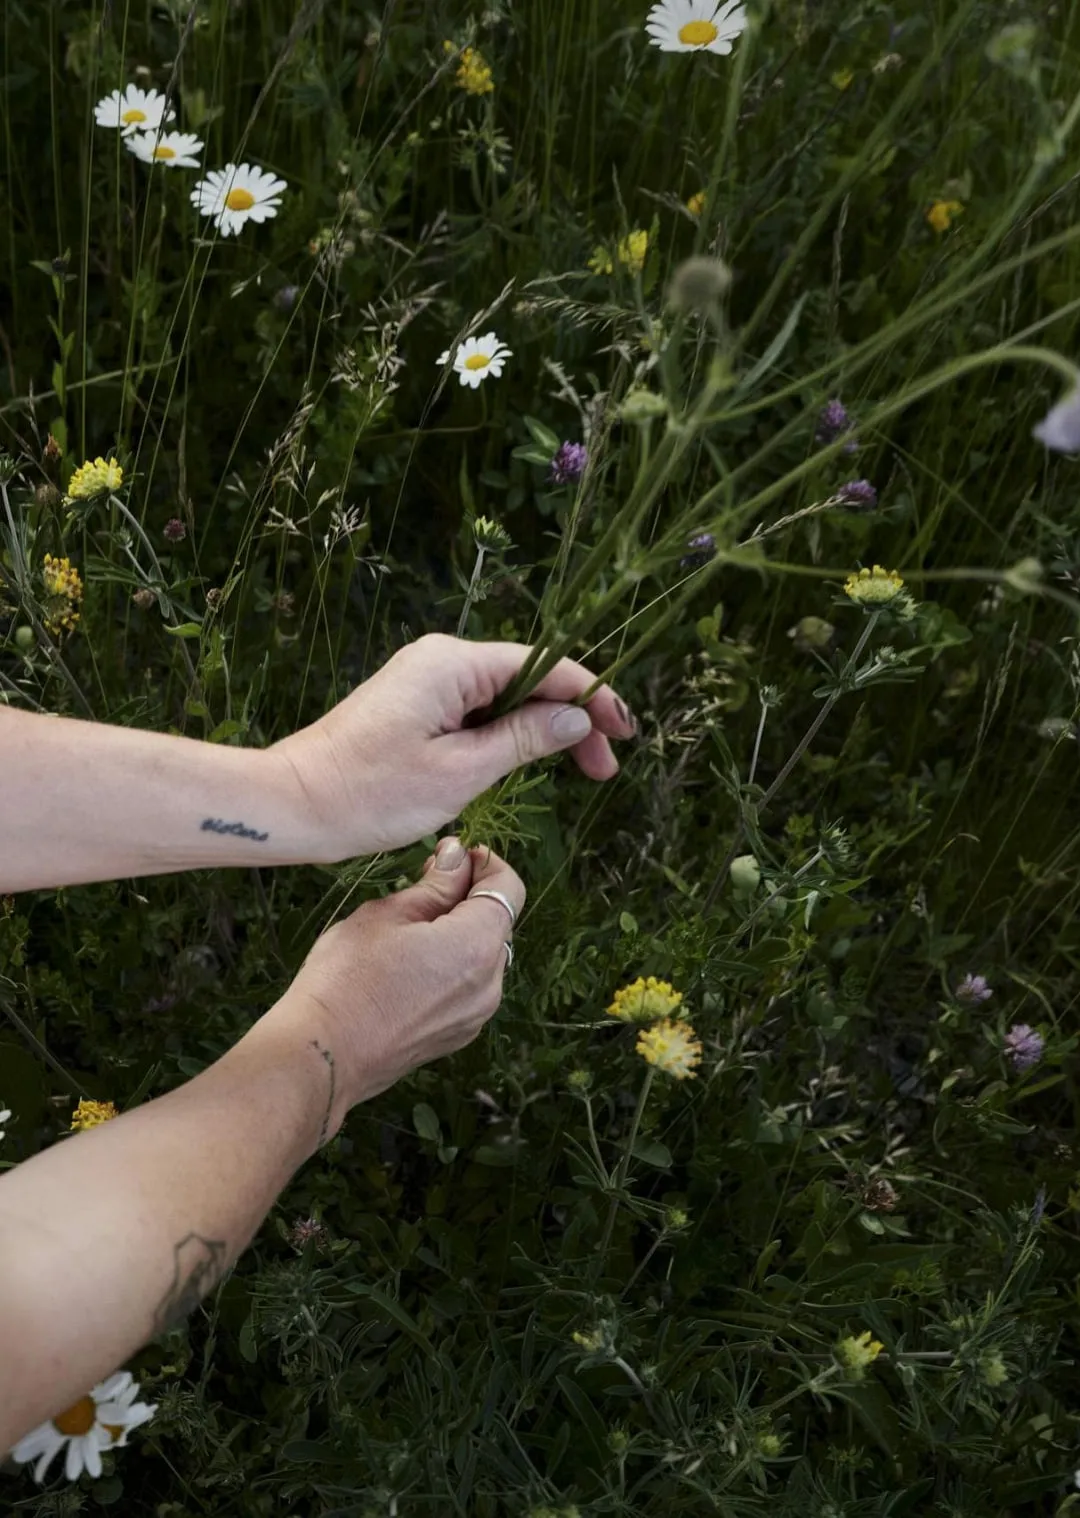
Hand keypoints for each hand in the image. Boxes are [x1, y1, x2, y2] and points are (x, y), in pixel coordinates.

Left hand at [267, 634, 635, 859]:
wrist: (294, 804)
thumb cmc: (371, 793)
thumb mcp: (461, 773)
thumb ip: (525, 739)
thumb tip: (576, 717)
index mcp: (454, 664)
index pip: (546, 667)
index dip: (592, 698)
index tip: (624, 734)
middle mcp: (442, 658)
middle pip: (529, 677)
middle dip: (574, 717)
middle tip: (605, 768)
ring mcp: (426, 679)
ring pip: (505, 694)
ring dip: (544, 728)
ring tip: (581, 768)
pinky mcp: (415, 702)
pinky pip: (478, 708)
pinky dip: (510, 732)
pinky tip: (532, 758)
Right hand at [268, 838, 522, 1132]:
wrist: (322, 1054)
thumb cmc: (347, 977)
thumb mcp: (388, 915)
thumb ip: (435, 884)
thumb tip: (459, 855)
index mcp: (477, 945)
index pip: (508, 888)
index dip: (486, 863)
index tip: (454, 855)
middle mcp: (491, 983)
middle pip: (497, 923)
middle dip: (469, 897)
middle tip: (425, 884)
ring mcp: (476, 1015)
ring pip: (484, 956)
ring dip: (461, 933)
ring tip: (412, 928)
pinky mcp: (458, 1035)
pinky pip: (469, 986)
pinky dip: (453, 966)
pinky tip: (411, 966)